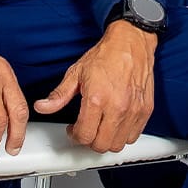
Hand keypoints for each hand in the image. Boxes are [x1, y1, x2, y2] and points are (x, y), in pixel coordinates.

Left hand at [36, 22, 155, 153]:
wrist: (131, 42)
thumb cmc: (106, 55)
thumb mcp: (76, 73)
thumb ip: (59, 95)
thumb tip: (42, 107)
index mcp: (97, 98)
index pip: (84, 135)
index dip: (75, 136)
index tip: (74, 129)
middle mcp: (117, 107)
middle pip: (101, 145)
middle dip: (90, 141)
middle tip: (86, 129)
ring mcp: (133, 110)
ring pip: (118, 144)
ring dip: (107, 140)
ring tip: (101, 127)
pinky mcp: (145, 110)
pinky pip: (133, 135)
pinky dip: (123, 135)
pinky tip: (116, 123)